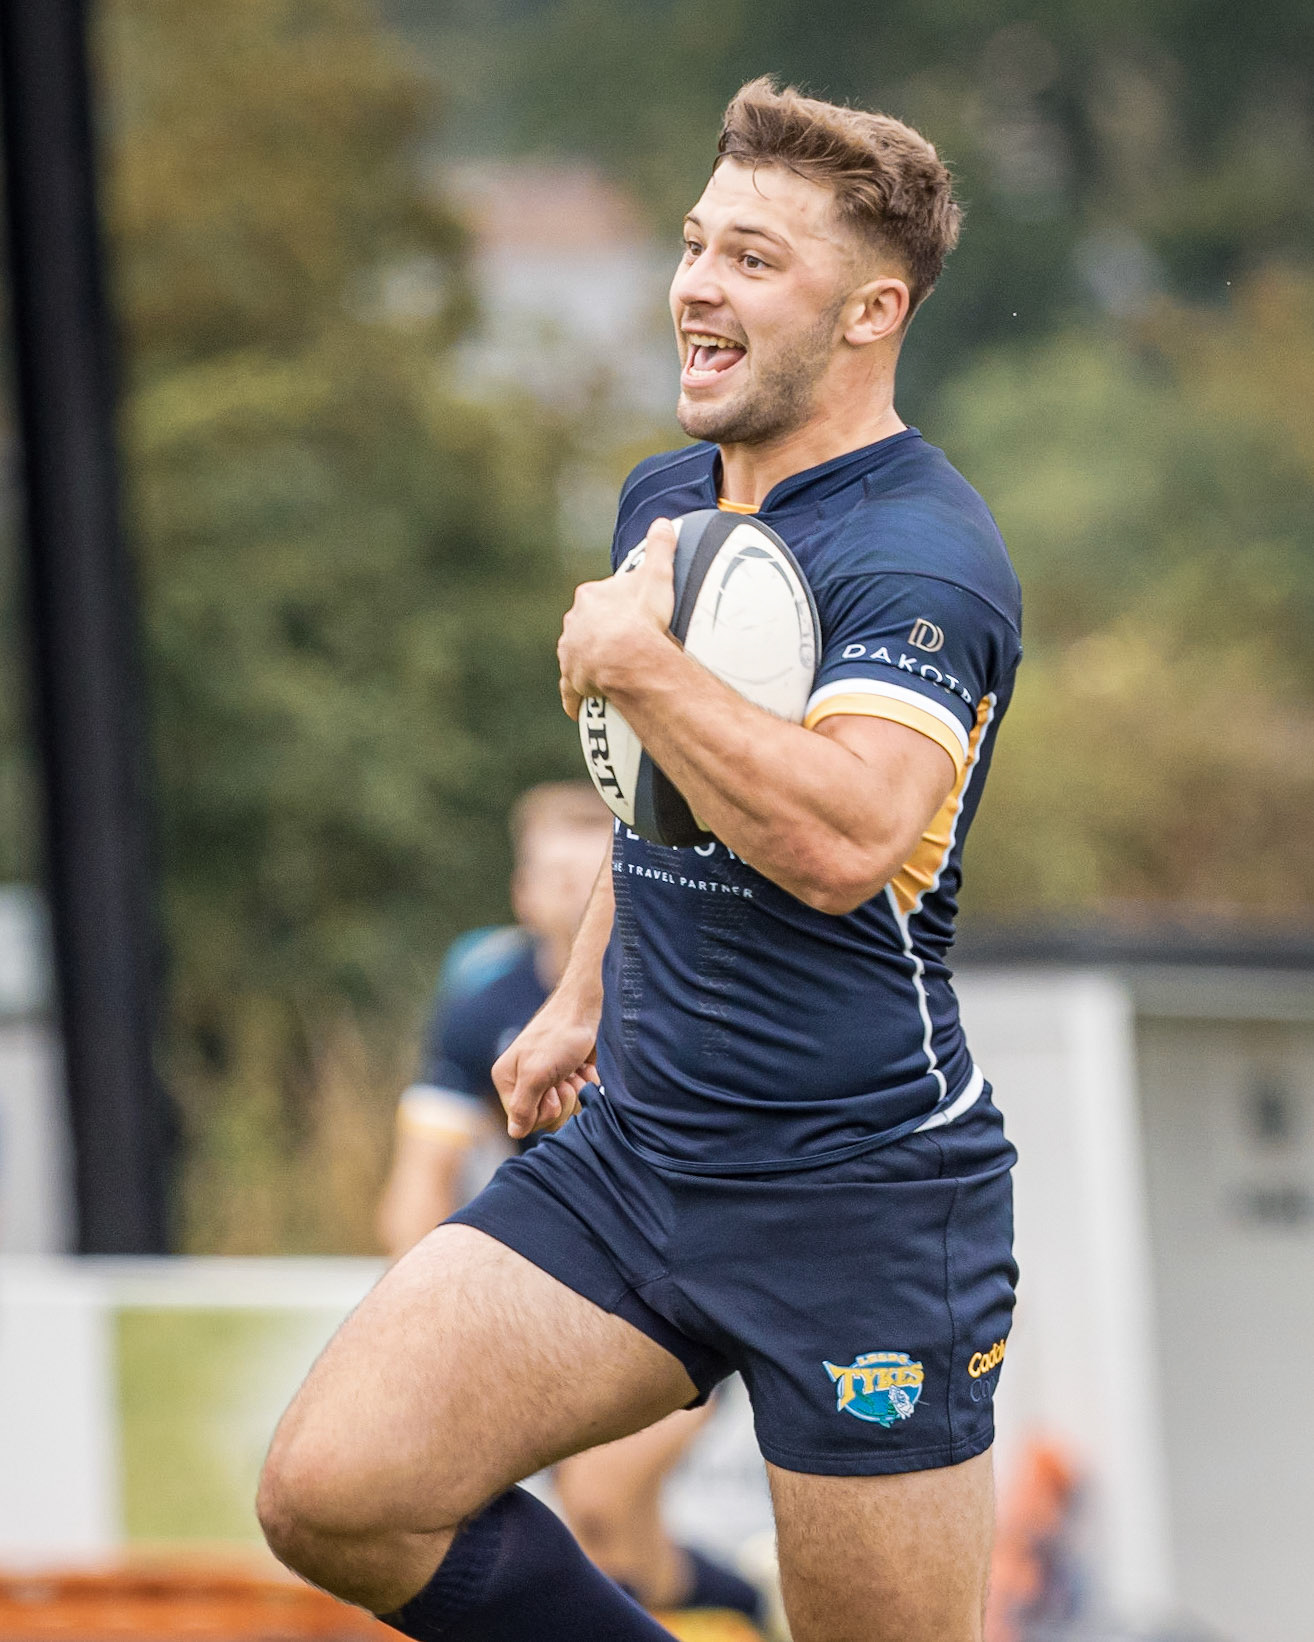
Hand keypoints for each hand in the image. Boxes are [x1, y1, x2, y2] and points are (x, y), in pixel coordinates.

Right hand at [492, 1003, 599, 1140]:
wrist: (588, 1006)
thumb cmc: (560, 1036)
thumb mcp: (536, 1074)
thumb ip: (523, 1106)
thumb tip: (515, 1133)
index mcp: (506, 1079)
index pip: (523, 1122)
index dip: (543, 1111)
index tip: (550, 1088)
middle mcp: (524, 1081)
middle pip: (546, 1118)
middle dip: (562, 1100)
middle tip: (564, 1075)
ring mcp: (548, 1077)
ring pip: (567, 1108)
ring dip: (576, 1089)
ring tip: (575, 1067)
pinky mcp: (570, 1074)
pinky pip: (581, 1095)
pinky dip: (587, 1082)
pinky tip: (585, 1065)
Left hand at [558, 517, 677, 719]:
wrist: (625, 656)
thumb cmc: (642, 617)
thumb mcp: (657, 576)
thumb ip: (660, 548)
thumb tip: (664, 522)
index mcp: (591, 596)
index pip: (602, 596)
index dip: (619, 603)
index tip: (634, 612)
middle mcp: (574, 623)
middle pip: (587, 625)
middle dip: (600, 631)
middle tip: (625, 642)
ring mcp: (571, 652)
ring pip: (576, 654)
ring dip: (586, 661)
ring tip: (607, 671)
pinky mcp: (573, 680)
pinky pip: (570, 690)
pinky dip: (574, 698)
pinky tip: (579, 708)